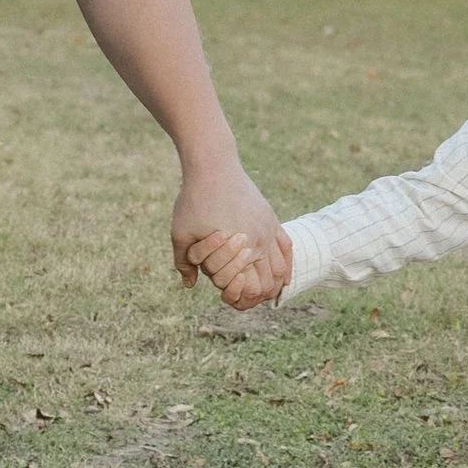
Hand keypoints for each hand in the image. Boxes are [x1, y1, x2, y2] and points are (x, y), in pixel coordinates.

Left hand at [170, 161, 289, 308]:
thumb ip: (183, 263)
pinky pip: (287, 247)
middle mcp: (260, 241)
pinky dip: (286, 265)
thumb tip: (189, 284)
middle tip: (240, 297)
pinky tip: (281, 275)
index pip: (250, 290)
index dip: (238, 300)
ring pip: (281, 269)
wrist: (213, 167)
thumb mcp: (180, 234)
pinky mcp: (270, 218)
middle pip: (269, 284)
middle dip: (255, 297)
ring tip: (260, 290)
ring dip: (273, 284)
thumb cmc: (194, 200)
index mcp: (240, 249)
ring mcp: (269, 229)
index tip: (225, 297)